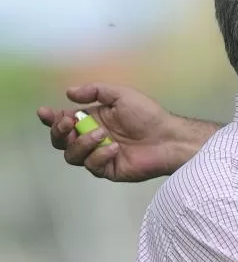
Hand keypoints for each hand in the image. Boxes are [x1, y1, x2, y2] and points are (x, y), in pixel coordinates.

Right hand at [36, 84, 211, 181]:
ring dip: (82, 143)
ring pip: (72, 156)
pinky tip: (114, 148)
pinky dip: (99, 156)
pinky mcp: (109, 170)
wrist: (168, 137)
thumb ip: (94, 91)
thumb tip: (69, 93)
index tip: (44, 112)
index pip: (63, 121)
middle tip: (69, 122)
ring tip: (101, 134)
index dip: (50, 118)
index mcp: (91, 119)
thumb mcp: (120, 94)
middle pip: (60, 142)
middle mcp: (91, 138)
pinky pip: (93, 166)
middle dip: (59, 132)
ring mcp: (99, 156)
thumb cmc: (148, 115)